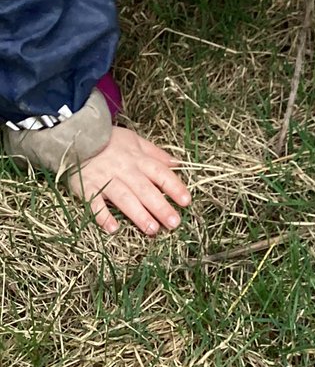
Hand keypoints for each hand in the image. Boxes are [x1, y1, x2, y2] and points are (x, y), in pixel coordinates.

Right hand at [65, 126, 191, 235]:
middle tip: (174, 223)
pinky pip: (95, 204)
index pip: (160, 173)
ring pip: (125, 198)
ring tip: (152, 230)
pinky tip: (114, 229)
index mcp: (138, 158)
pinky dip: (103, 216)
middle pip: (145, 190)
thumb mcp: (135, 140)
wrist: (75, 137)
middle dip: (161, 207)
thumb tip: (177, 163)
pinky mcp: (86, 188)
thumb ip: (155, 153)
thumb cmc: (109, 141)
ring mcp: (105, 179)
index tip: (186, 201)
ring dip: (139, 215)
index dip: (174, 187)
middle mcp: (124, 170)